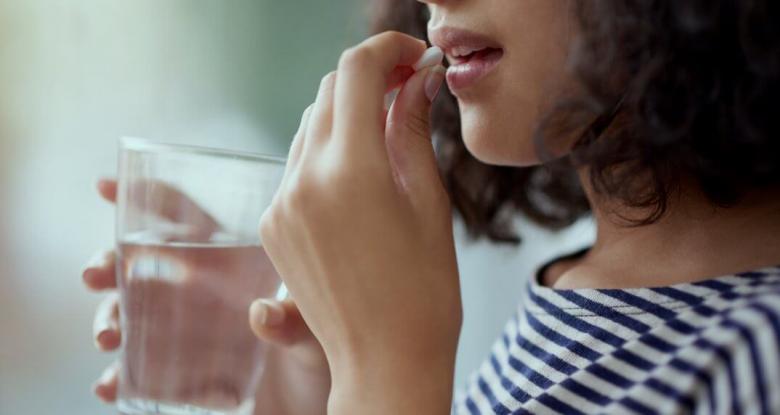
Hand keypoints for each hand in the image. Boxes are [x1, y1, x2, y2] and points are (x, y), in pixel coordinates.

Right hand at [83, 179, 329, 414]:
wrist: (318, 408)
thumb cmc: (325, 355)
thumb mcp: (318, 334)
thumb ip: (296, 323)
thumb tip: (262, 315)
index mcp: (233, 266)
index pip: (188, 220)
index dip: (148, 199)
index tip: (105, 187)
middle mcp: (204, 294)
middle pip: (143, 266)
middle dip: (109, 264)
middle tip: (93, 275)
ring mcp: (189, 334)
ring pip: (132, 316)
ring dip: (109, 321)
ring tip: (107, 338)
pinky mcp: (182, 375)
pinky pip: (140, 372)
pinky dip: (119, 378)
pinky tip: (111, 386)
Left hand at [259, 32, 460, 414]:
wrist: (385, 362)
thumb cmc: (424, 291)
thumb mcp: (429, 203)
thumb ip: (413, 130)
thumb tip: (416, 79)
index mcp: (351, 172)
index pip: (357, 71)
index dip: (387, 50)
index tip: (412, 57)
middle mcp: (304, 181)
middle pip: (329, 91)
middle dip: (368, 79)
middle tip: (407, 88)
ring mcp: (281, 203)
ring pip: (310, 126)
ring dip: (347, 115)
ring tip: (387, 134)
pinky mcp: (272, 224)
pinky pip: (297, 164)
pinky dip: (327, 152)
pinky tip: (359, 176)